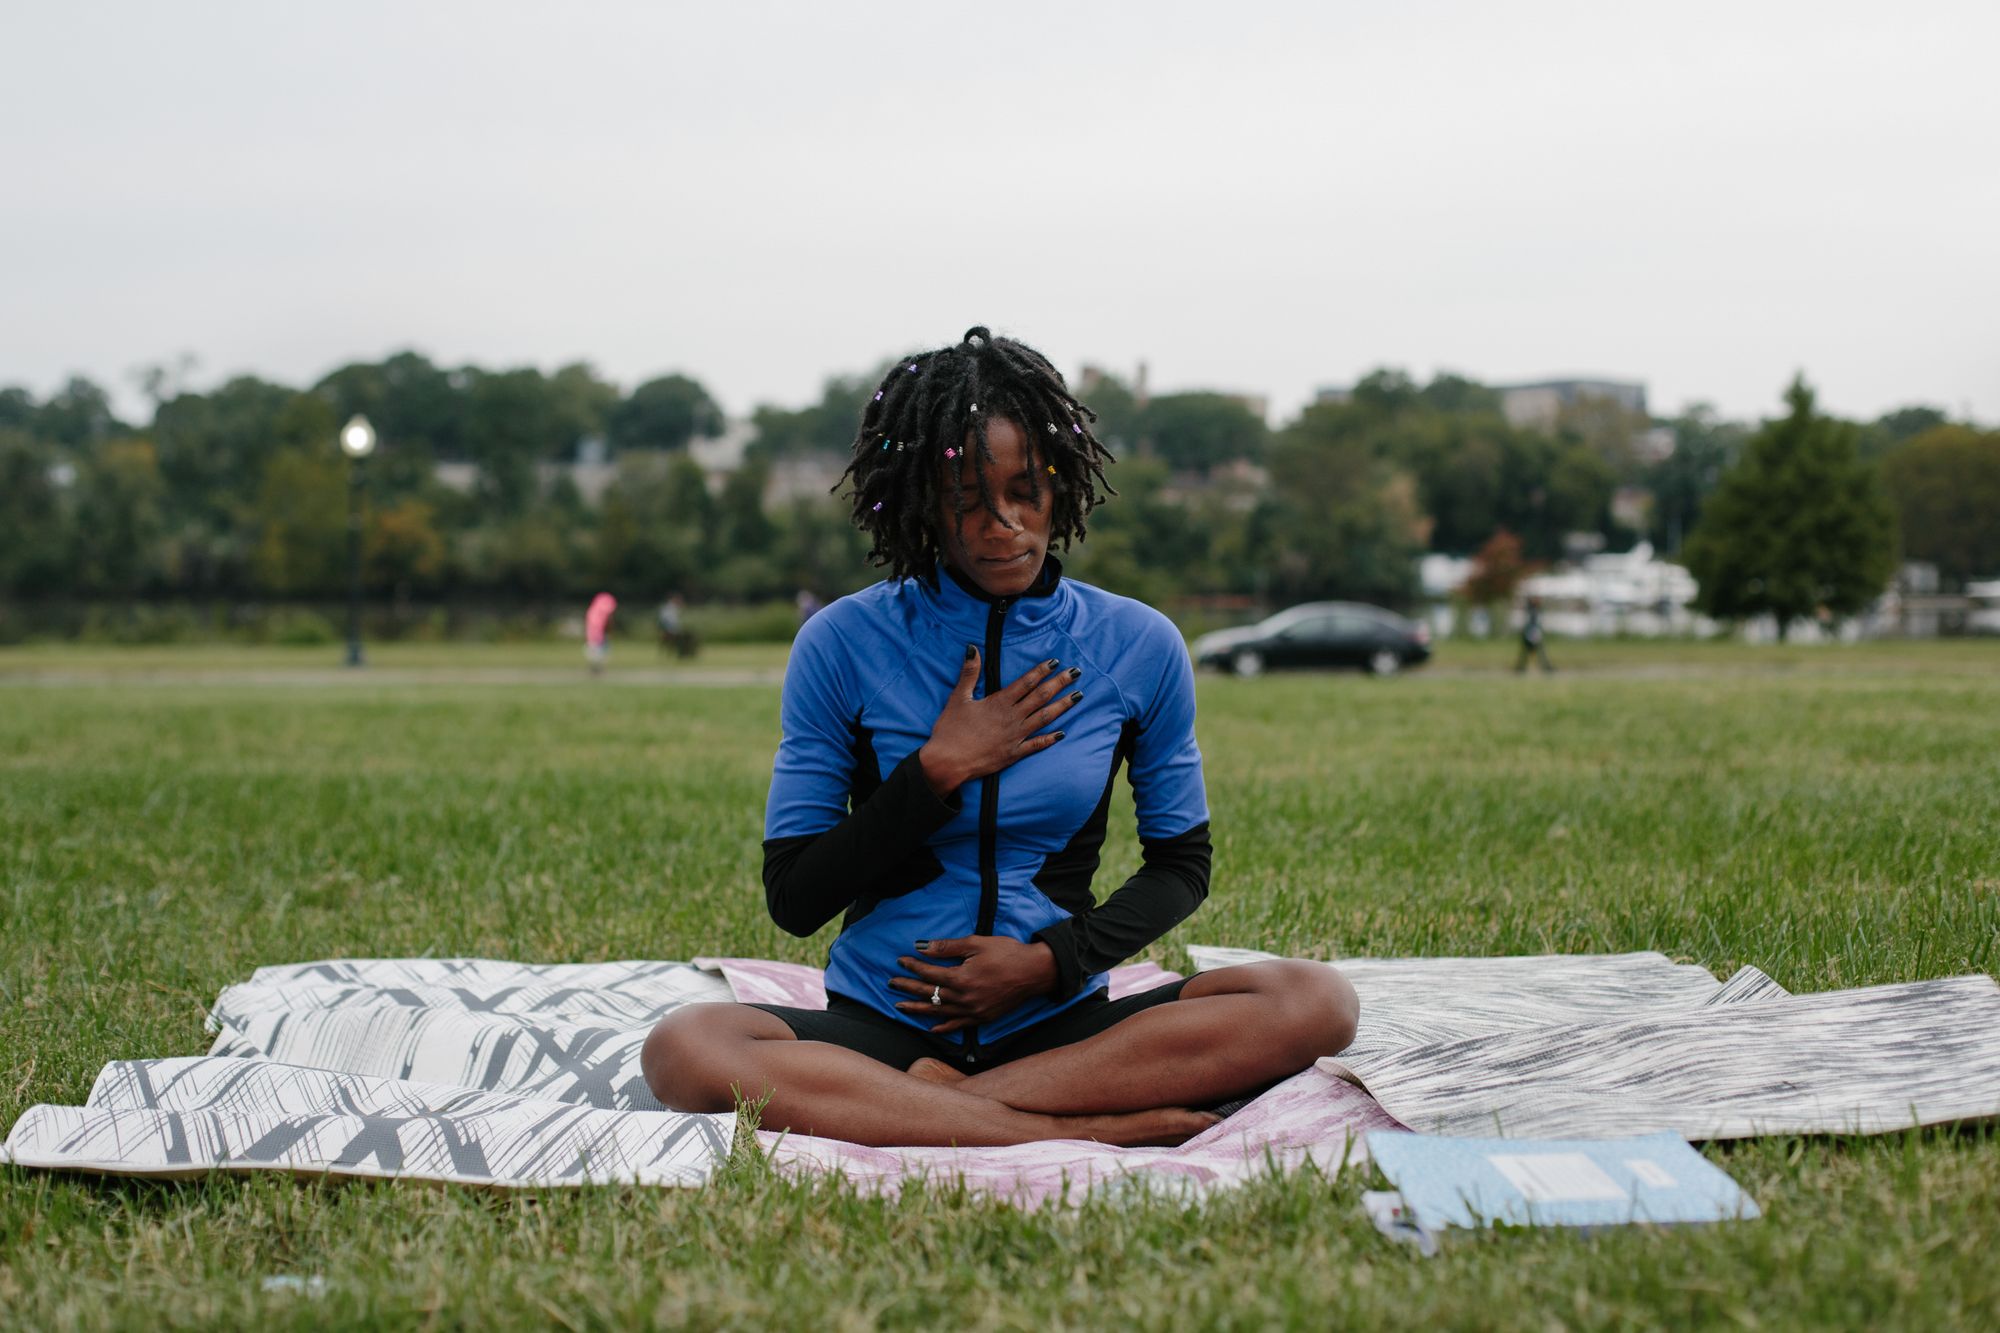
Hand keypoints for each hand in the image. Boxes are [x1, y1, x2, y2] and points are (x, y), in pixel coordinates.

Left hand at [889, 935, 1058, 1033]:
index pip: (928, 973)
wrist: (1034, 972)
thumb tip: (923, 947)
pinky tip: (932, 1028)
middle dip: (908, 988)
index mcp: (961, 978)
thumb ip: (947, 947)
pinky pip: (958, 1025)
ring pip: (939, 1012)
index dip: (912, 966)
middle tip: (892, 983)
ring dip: (918, 1009)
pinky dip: (944, 1027)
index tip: (900, 961)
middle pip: (928, 994)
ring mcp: (973, 1011)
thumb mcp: (976, 943)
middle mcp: (964, 998)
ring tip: (900, 1007)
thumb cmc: (1007, 953)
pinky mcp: (982, 1018)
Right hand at [918, 648, 1082, 796]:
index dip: (1042, 670)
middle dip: (1060, 683)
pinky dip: (1050, 739)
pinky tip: (1062, 733)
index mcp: (999, 702)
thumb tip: (973, 648)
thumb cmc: (950, 730)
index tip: (1056, 662)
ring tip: (1078, 696)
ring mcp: (1015, 736)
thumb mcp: (958, 697)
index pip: (1026, 682)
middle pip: (1041, 696)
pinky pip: (1037, 745)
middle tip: (1076, 673)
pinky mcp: (1014, 754)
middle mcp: (1012, 717)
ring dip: (1062, 706)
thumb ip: (969, 673)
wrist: (948, 762)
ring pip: (1044, 718)